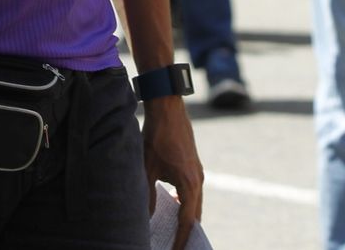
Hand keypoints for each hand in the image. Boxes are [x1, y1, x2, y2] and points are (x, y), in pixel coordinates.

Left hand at [143, 99, 203, 249]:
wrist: (168, 108)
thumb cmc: (156, 137)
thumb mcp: (147, 168)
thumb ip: (147, 195)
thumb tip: (146, 216)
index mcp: (189, 183)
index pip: (187, 220)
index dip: (181, 238)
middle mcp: (198, 180)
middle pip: (196, 215)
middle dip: (187, 232)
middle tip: (177, 246)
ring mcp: (198, 173)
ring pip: (195, 203)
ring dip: (187, 218)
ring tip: (175, 232)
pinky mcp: (194, 166)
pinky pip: (193, 192)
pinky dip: (186, 203)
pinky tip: (173, 205)